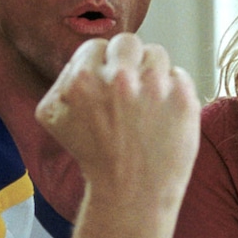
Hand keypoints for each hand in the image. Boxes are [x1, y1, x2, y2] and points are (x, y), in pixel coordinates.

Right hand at [35, 33, 199, 206]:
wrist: (132, 195)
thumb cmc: (94, 158)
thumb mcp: (54, 118)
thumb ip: (62, 80)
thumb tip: (84, 59)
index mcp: (83, 80)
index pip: (97, 46)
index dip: (102, 65)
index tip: (107, 86)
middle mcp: (119, 78)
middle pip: (128, 42)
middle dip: (128, 62)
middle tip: (129, 90)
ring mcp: (154, 87)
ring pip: (156, 54)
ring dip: (152, 73)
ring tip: (147, 103)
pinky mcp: (183, 98)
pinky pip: (179, 75)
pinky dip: (173, 92)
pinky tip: (163, 116)